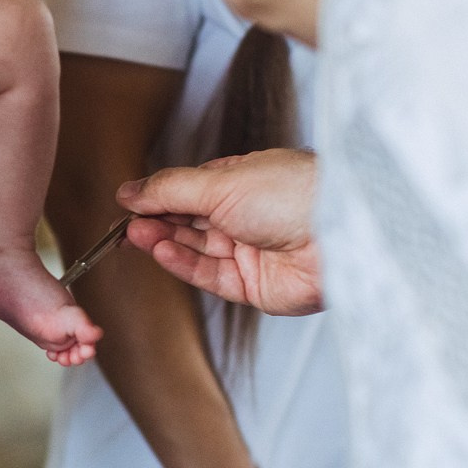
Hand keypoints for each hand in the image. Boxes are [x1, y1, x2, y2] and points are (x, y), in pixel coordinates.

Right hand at [119, 149, 322, 315]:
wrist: (340, 235)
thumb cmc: (293, 194)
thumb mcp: (220, 181)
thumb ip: (169, 189)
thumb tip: (130, 190)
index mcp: (244, 182)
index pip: (190, 190)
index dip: (158, 196)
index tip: (128, 201)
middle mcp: (247, 216)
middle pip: (190, 222)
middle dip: (157, 221)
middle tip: (127, 223)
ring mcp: (251, 251)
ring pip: (196, 249)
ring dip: (164, 241)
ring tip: (136, 234)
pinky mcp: (254, 286)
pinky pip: (210, 276)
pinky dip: (183, 264)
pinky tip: (160, 250)